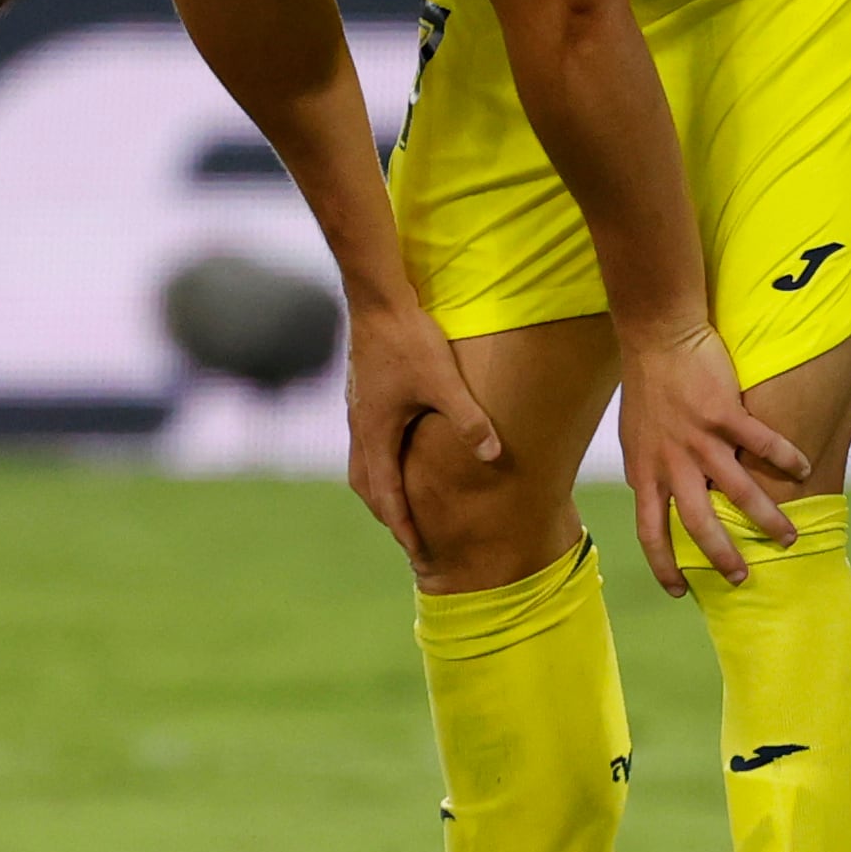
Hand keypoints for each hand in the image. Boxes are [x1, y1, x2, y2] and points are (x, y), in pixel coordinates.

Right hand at [343, 297, 502, 559]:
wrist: (377, 301)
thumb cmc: (409, 340)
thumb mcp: (444, 382)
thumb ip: (468, 420)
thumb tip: (492, 456)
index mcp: (376, 434)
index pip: (387, 494)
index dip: (403, 524)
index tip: (416, 550)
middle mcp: (360, 428)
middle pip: (367, 485)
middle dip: (388, 512)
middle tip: (408, 535)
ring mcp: (358, 411)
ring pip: (362, 464)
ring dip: (380, 488)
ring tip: (399, 502)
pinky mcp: (363, 395)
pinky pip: (366, 443)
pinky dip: (378, 462)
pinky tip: (395, 453)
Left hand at [616, 320, 810, 592]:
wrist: (657, 337)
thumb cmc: (646, 384)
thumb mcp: (635, 437)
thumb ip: (649, 468)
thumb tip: (655, 493)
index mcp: (646, 472)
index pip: (650, 532)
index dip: (663, 565)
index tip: (679, 591)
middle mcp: (672, 463)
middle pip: (697, 524)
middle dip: (722, 555)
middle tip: (743, 577)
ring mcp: (699, 439)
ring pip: (738, 492)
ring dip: (766, 518)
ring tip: (788, 536)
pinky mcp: (725, 413)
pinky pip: (763, 444)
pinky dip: (786, 459)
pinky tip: (804, 469)